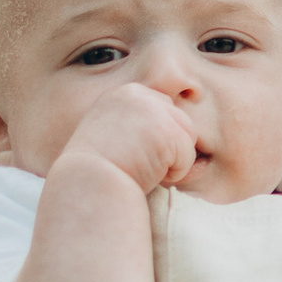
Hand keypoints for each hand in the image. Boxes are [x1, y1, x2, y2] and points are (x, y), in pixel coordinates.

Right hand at [51, 83, 203, 197]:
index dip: (156, 138)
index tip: (133, 155)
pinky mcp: (167, 130)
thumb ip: (142, 129)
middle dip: (168, 147)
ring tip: (142, 170)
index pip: (160, 108)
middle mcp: (137, 95)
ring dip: (172, 160)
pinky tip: (148, 176)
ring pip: (187, 135)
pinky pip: (188, 156)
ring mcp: (153, 110)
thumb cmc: (96, 173)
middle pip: (178, 119)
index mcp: (121, 94)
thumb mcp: (113, 138)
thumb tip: (194, 147)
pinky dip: (175, 174)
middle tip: (139, 165)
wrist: (86, 187)